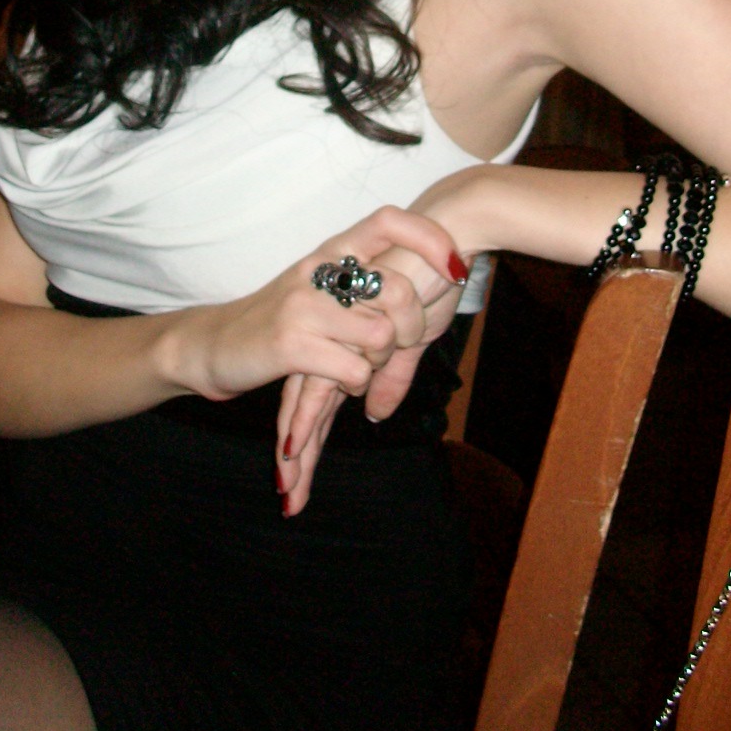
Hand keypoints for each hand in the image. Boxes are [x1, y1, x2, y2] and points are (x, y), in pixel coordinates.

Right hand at [174, 206, 464, 413]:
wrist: (214, 345)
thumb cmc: (280, 319)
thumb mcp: (325, 289)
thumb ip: (369, 280)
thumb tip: (434, 271)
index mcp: (331, 250)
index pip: (388, 219)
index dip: (429, 236)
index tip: (455, 265)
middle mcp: (319, 269)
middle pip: (397, 289)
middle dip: (411, 328)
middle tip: (402, 346)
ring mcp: (303, 305)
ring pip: (381, 335)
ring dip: (380, 362)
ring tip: (362, 364)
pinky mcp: (290, 343)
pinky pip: (353, 369)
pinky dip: (356, 383)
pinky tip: (340, 379)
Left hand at [276, 237, 470, 515]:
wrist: (444, 233)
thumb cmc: (430, 273)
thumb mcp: (412, 338)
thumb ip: (391, 376)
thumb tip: (376, 415)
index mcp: (344, 336)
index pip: (318, 393)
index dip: (308, 434)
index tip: (293, 475)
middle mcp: (334, 337)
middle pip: (305, 404)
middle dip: (297, 455)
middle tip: (286, 498)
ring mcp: (337, 336)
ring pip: (307, 403)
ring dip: (299, 451)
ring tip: (287, 494)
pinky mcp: (348, 334)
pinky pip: (322, 384)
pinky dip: (308, 420)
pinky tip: (294, 449)